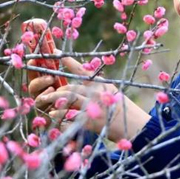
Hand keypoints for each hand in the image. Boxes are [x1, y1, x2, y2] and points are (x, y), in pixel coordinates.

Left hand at [32, 56, 150, 141]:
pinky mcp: (90, 120)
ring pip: (67, 99)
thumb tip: (79, 82)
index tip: (56, 53)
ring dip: (54, 100)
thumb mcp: (111, 92)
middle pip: (70, 87)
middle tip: (48, 93)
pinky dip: (59, 114)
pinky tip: (53, 114)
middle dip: (56, 90)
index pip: (81, 70)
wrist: (133, 125)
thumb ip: (95, 86)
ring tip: (46, 101)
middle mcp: (96, 93)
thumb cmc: (121, 109)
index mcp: (100, 84)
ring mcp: (93, 106)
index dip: (68, 61)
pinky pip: (69, 115)